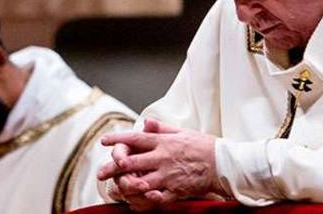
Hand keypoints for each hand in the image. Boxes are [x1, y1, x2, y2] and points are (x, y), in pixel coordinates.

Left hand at [97, 119, 218, 207]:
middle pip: (131, 162)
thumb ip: (161, 128)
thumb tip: (146, 122)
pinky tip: (136, 200)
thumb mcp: (181, 131)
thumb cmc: (203, 146)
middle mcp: (162, 158)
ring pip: (140, 181)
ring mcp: (168, 175)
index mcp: (162, 142)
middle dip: (112, 168)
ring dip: (125, 185)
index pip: (134, 139)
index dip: (117, 139)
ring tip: (114, 188)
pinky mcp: (176, 189)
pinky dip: (146, 198)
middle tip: (100, 173)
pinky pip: (157, 196)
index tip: (103, 141)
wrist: (223, 163)